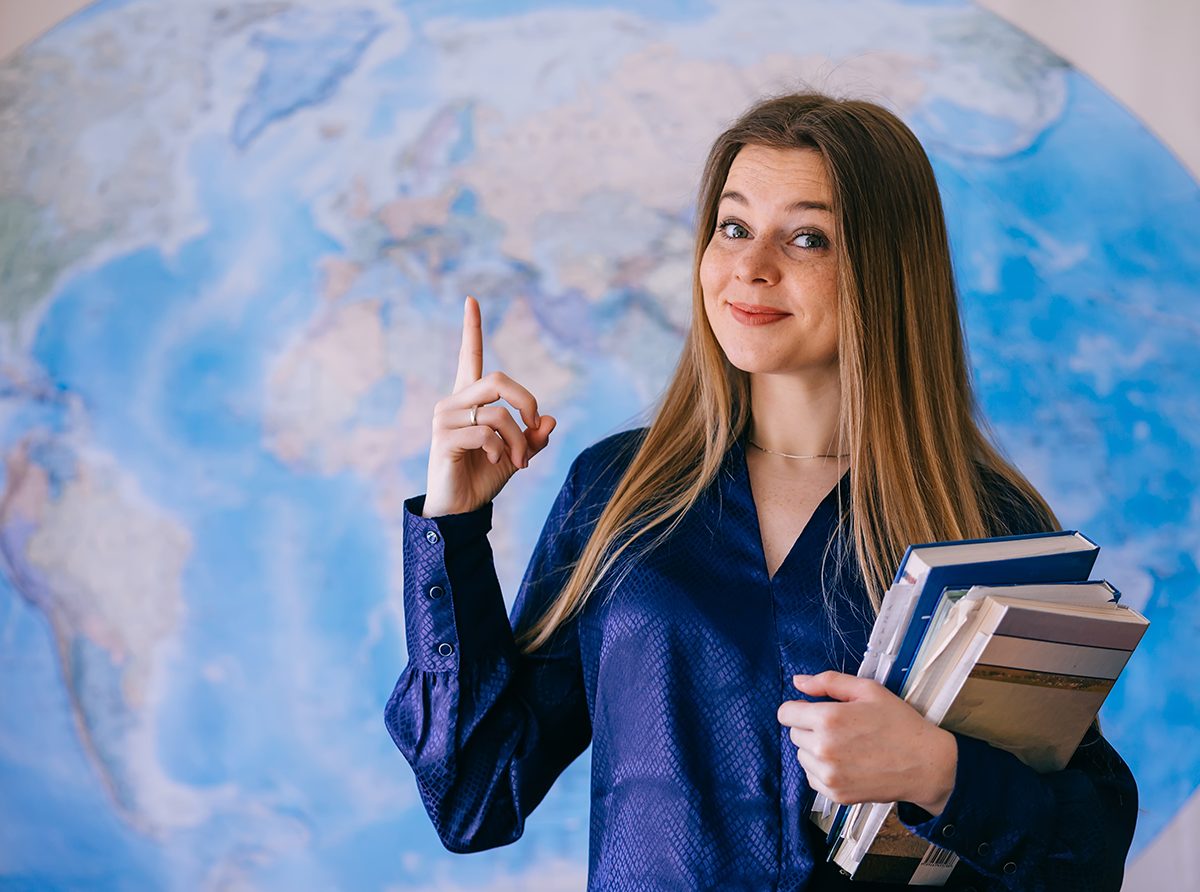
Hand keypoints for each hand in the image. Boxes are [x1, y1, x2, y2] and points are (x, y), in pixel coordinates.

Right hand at [423, 297, 555, 516]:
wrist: (459, 509)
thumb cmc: (485, 477)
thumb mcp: (517, 453)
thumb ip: (533, 435)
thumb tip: (550, 419)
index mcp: (469, 399)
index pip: (469, 356)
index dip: (472, 328)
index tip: (472, 300)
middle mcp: (453, 402)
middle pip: (497, 380)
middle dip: (526, 400)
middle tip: (536, 425)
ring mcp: (444, 419)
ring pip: (497, 413)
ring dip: (517, 439)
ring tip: (519, 461)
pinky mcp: (443, 438)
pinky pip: (484, 433)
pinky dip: (500, 450)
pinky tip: (497, 462)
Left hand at [776, 671, 957, 814]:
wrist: (926, 764)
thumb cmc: (900, 724)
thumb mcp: (868, 690)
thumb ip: (828, 682)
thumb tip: (799, 682)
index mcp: (829, 719)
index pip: (785, 713)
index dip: (799, 708)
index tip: (813, 710)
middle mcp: (824, 749)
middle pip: (794, 734)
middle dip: (810, 727)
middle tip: (840, 727)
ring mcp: (829, 775)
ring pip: (802, 756)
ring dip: (816, 750)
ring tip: (846, 746)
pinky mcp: (836, 794)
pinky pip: (812, 778)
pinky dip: (824, 770)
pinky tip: (847, 763)